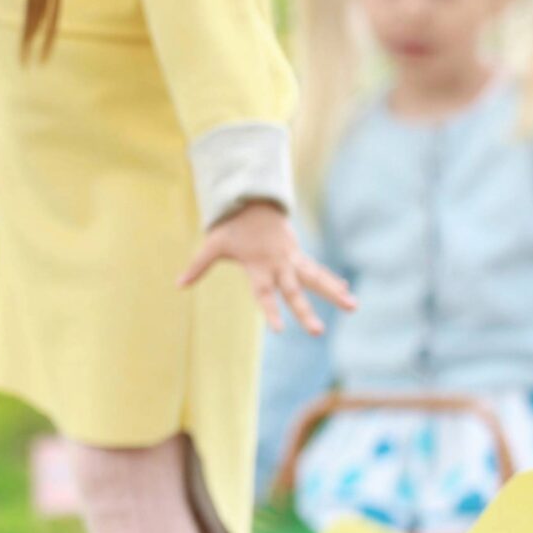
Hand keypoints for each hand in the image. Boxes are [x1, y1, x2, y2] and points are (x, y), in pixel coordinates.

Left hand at [179, 202, 355, 334]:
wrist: (253, 200)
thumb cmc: (231, 227)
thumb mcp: (213, 245)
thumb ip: (198, 265)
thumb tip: (178, 284)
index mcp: (258, 266)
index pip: (264, 294)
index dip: (271, 311)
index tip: (279, 331)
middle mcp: (278, 265)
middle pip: (294, 292)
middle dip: (306, 312)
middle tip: (318, 332)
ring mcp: (291, 259)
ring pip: (315, 279)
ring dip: (333, 293)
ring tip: (354, 307)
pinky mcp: (298, 254)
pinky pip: (316, 269)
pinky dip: (330, 280)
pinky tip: (345, 291)